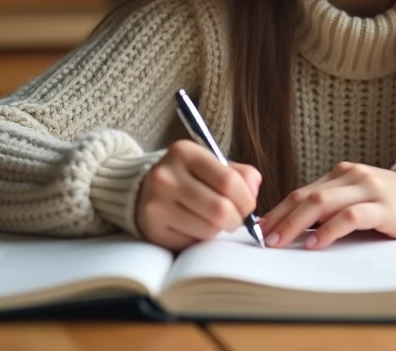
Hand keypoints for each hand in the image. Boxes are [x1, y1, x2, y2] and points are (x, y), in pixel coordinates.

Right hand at [135, 139, 261, 250]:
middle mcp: (166, 176)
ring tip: (214, 221)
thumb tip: (254, 190)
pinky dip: (200, 238)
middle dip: (237, 219)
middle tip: (236, 219)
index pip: (228, 180)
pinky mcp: (152, 229)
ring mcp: (156, 204)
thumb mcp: (212, 165)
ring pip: (208, 229)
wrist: (142, 190)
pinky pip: (191, 242)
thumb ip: (240, 174)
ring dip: (219, 230)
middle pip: (220, 209)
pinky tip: (195, 227)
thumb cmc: (188, 177)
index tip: (248, 205)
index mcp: (184, 152)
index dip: (246, 199)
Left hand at [259, 161, 395, 250]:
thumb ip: (330, 209)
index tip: (259, 229)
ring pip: (322, 203)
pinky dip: (329, 229)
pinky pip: (350, 216)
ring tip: (282, 242)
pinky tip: (316, 242)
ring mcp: (367, 189)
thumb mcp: (356, 200)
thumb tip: (292, 229)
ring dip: (297, 224)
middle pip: (306, 197)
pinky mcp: (383, 207)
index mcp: (340, 174)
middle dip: (281, 218)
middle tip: (265, 239)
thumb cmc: (389, 206)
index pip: (301, 192)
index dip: (278, 211)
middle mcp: (351, 176)